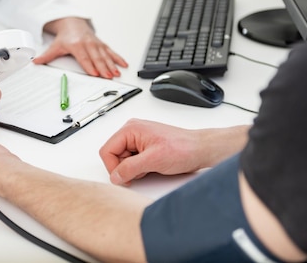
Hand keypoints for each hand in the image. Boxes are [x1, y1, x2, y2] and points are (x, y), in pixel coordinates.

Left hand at [34, 17, 127, 78]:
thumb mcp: (55, 46)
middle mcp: (88, 44)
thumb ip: (47, 56)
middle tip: (108, 76)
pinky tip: (124, 65)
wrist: (73, 23)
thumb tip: (36, 62)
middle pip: (96, 58)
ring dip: (112, 65)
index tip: (95, 73)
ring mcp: (96, 44)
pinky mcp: (102, 44)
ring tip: (116, 73)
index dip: (90, 66)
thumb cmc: (65, 37)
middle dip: (103, 67)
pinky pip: (111, 51)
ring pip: (105, 55)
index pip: (84, 58)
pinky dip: (118, 58)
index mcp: (76, 45)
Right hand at [99, 119, 248, 185]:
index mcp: (131, 129)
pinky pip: (132, 161)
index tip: (124, 177)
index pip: (107, 150)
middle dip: (124, 168)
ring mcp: (138, 139)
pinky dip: (139, 168)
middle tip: (140, 172)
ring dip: (133, 169)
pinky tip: (151, 167)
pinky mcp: (144, 147)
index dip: (113, 167)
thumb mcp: (153, 160)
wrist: (199, 150)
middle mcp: (132, 131)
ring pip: (123, 160)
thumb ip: (130, 168)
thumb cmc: (183, 148)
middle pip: (114, 155)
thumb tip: (115, 176)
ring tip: (150, 167)